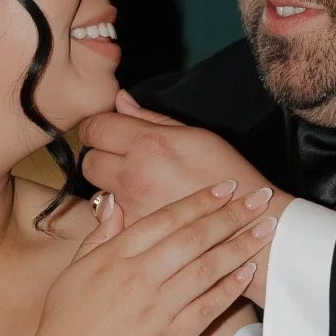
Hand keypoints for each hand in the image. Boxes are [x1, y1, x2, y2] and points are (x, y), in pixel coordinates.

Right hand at [14, 179, 277, 335]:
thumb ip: (98, 235)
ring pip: (207, 268)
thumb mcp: (72, 271)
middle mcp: (139, 276)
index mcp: (115, 256)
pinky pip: (207, 307)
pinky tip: (247, 271)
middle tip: (257, 198)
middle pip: (193, 237)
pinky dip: (229, 287)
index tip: (224, 187)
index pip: (165, 219)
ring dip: (239, 245)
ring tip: (265, 229)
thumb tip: (114, 201)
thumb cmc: (63, 326)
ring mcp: (157, 307)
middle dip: (230, 215)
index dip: (199, 200)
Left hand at [79, 96, 286, 303]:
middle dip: (99, 157)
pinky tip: (143, 211)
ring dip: (108, 188)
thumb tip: (121, 101)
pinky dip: (121, 215)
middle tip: (119, 160)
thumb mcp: (196, 135)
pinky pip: (111, 219)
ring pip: (96, 191)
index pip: (95, 127)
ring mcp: (132, 207)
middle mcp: (133, 175)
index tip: (106, 132)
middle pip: (87, 160)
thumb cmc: (228, 175)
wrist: (248, 224)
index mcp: (148, 144)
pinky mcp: (134, 233)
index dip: (98, 127)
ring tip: (137, 188)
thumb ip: (151, 118)